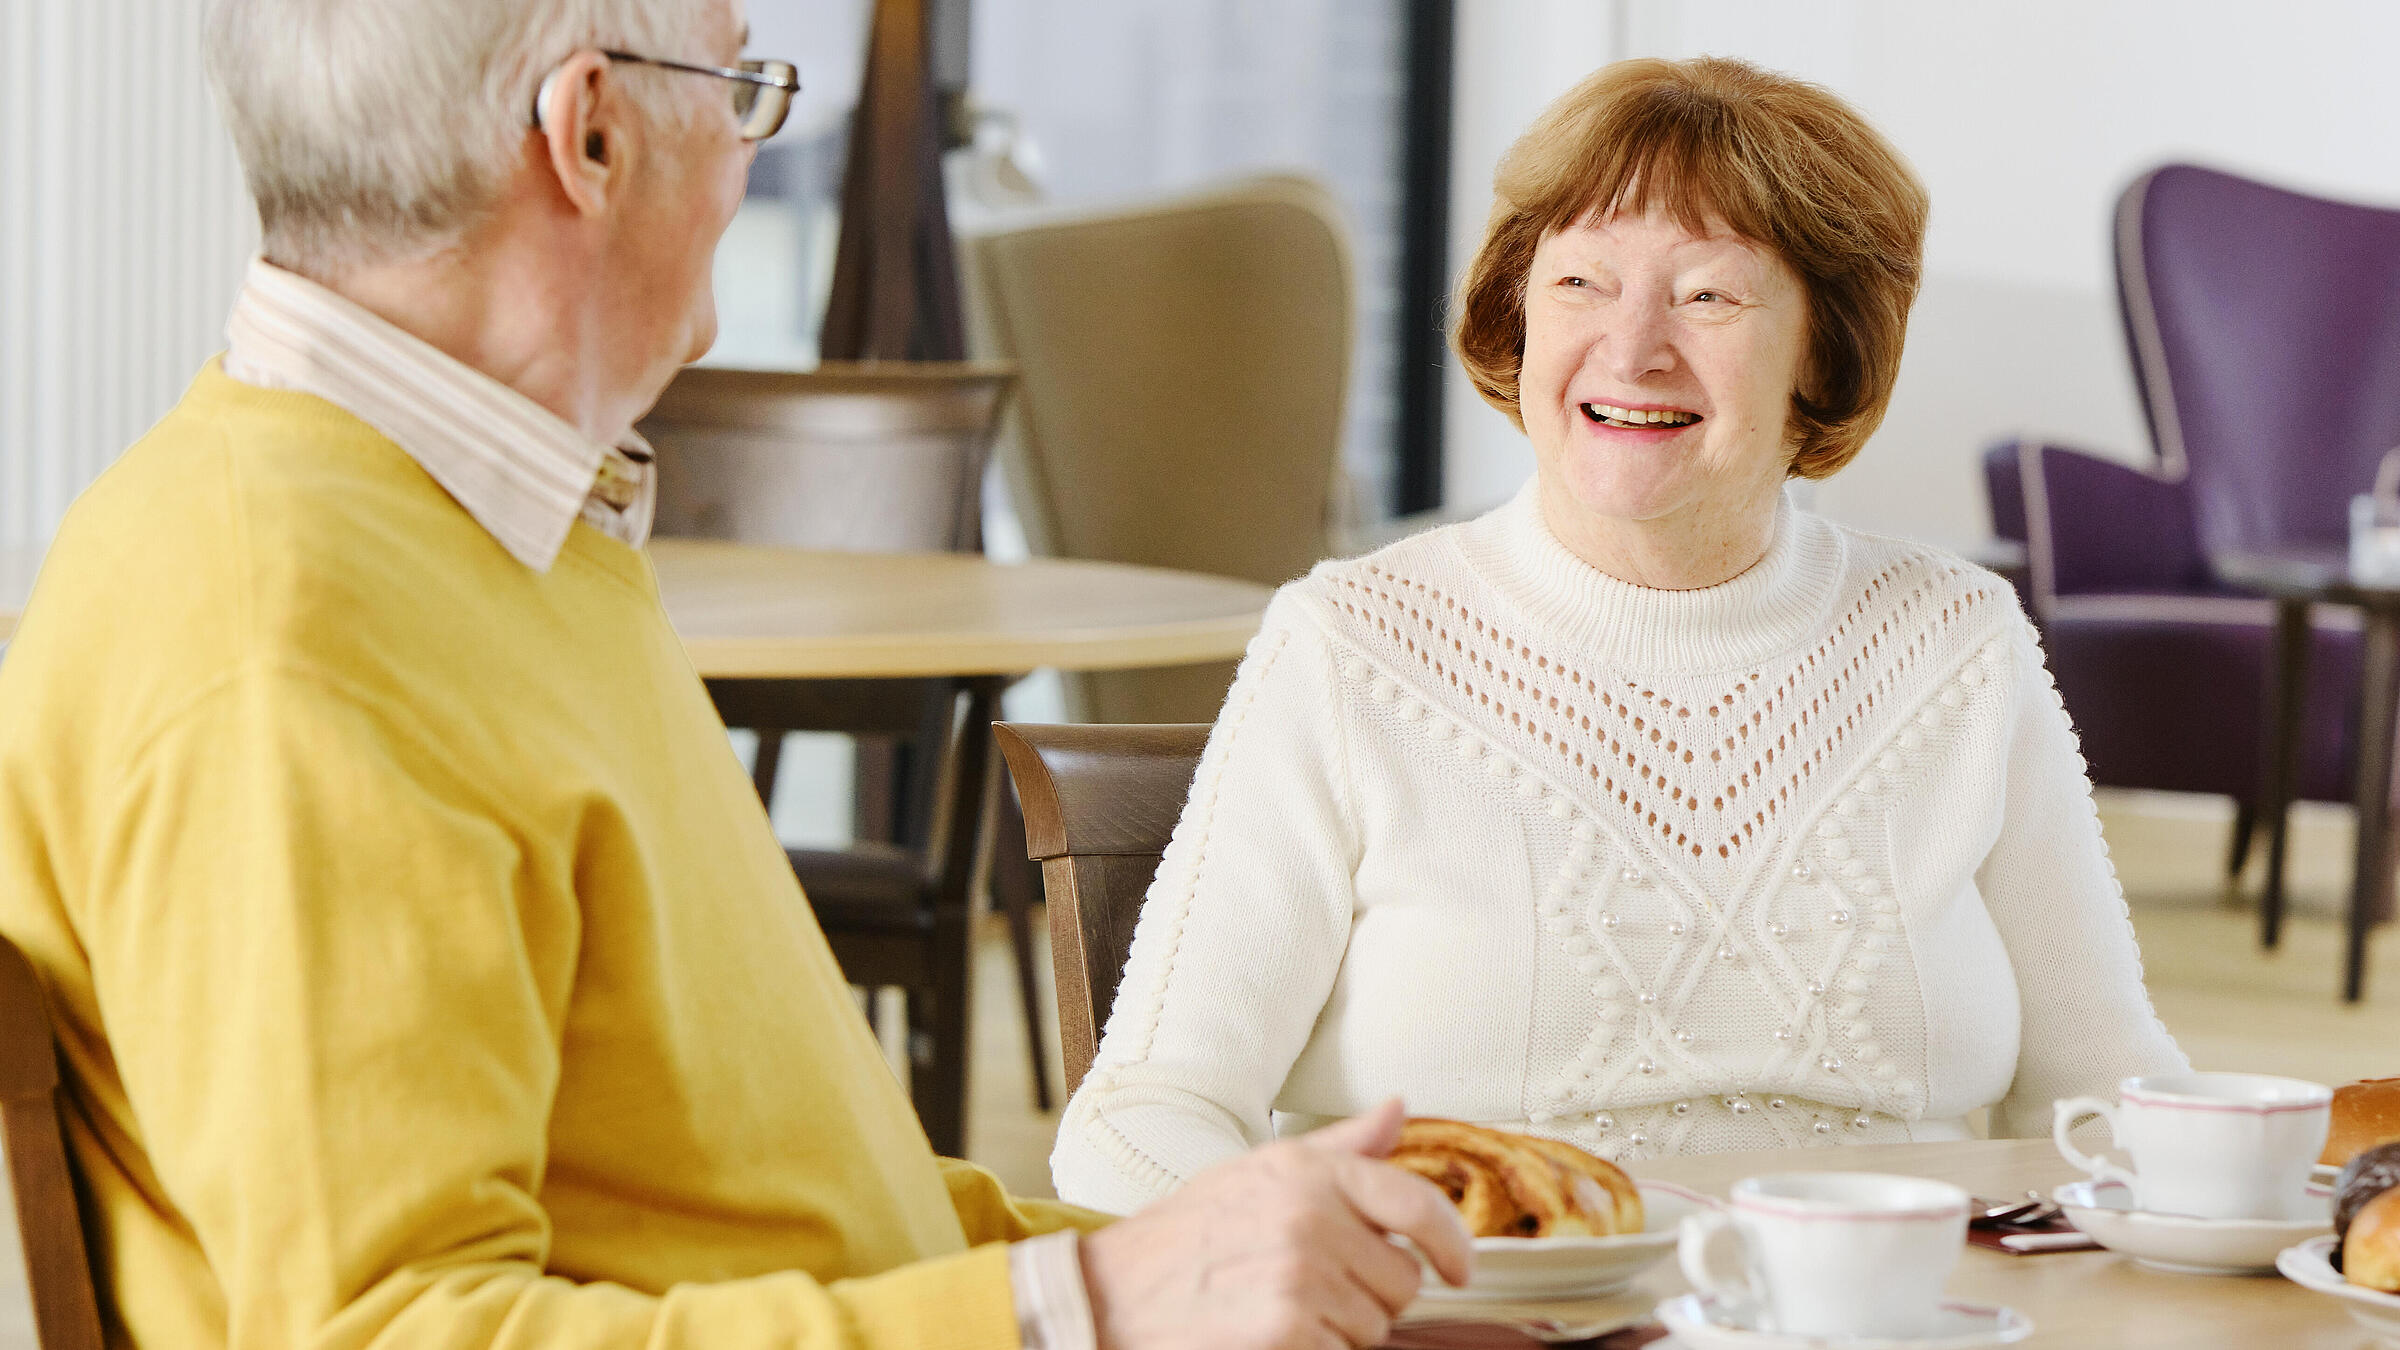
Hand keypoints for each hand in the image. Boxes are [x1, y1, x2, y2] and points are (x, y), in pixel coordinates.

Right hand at [1078, 1099, 1472, 1349]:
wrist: (1114, 1295)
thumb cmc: (1190, 1236)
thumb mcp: (1260, 1172)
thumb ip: (1340, 1148)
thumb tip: (1398, 1110)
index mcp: (1308, 1171)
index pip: (1414, 1202)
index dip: (1450, 1242)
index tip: (1458, 1269)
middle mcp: (1311, 1219)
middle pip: (1402, 1280)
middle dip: (1371, 1293)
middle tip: (1309, 1286)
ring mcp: (1301, 1279)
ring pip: (1375, 1326)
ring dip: (1341, 1329)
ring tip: (1280, 1307)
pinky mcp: (1287, 1333)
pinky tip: (1271, 1335)